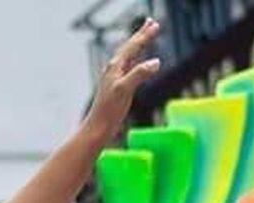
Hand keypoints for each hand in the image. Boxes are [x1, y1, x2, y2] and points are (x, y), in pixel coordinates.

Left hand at [80, 18, 160, 145]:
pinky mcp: (117, 87)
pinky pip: (128, 67)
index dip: (144, 35)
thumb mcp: (125, 90)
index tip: (155, 24)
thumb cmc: (109, 110)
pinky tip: (138, 61)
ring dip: (138, 45)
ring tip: (145, 36)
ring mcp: (115, 78)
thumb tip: (156, 62)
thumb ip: (139, 74)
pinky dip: (136, 60)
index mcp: (115, 67)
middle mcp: (114, 69)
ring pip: (129, 56)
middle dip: (141, 35)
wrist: (98, 128)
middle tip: (152, 22)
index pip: (133, 46)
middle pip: (130, 47)